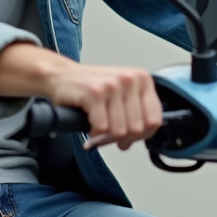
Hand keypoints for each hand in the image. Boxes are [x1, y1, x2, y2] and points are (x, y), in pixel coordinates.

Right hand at [46, 63, 162, 150]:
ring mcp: (113, 85)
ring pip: (120, 130)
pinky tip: (89, 125)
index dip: (142, 135)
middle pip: (138, 128)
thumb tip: (135, 140)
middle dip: (122, 138)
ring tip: (98, 129)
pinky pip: (102, 128)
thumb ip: (134, 115)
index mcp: (142, 79)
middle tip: (108, 136)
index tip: (129, 138)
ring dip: (106, 137)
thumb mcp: (121, 96)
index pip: (154, 119)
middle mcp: (130, 79)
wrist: (61, 76)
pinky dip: (94, 133)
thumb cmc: (90, 87)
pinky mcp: (95, 92)